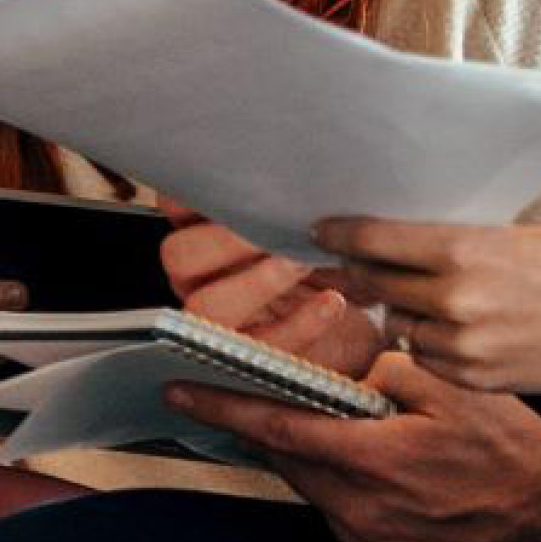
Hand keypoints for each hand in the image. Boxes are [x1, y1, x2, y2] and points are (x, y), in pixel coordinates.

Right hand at [158, 200, 376, 375]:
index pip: (175, 207)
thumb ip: (298, 205)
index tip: (240, 185)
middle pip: (178, 255)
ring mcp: (218, 321)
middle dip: (226, 241)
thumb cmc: (336, 267)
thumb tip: (307, 181)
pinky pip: (259, 346)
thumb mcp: (319, 226)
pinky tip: (331, 302)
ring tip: (301, 264)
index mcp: (206, 235)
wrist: (365, 326)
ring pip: (204, 305)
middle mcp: (200, 278)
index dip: (194, 197)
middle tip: (275, 229)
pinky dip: (299, 323)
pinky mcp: (251, 359)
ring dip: (255, 283)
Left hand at [164, 350, 540, 541]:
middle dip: (272, 429)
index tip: (178, 391)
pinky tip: (385, 478)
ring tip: (355, 437)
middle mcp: (361, 510)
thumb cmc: (514, 454)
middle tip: (260, 399)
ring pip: (314, 491)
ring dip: (319, 461)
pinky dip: (348, 492)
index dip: (224, 407)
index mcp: (375, 461)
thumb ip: (392, 375)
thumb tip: (348, 374)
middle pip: (289, 462)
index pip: (278, 428)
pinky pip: (342, 518)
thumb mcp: (460, 391)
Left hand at [316, 216, 540, 394]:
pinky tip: (456, 331)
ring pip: (397, 325)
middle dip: (366, 274)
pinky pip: (424, 358)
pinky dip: (430, 345)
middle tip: (359, 266)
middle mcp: (456, 296)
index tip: (321, 231)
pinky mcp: (473, 376)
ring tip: (434, 301)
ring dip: (404, 312)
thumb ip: (449, 243)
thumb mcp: (509, 236)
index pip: (376, 240)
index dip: (341, 235)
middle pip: (376, 284)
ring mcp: (463, 342)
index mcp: (463, 250)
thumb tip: (389, 240)